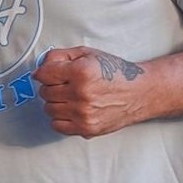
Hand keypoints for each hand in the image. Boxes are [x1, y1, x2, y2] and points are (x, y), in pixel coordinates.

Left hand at [33, 46, 148, 137]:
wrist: (141, 92)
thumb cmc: (116, 73)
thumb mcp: (88, 54)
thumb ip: (60, 56)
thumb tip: (41, 66)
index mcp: (81, 72)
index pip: (43, 74)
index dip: (46, 72)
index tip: (50, 73)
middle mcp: (82, 94)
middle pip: (45, 92)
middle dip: (53, 87)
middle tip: (67, 84)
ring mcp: (84, 113)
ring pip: (49, 109)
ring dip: (57, 103)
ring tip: (72, 97)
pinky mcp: (87, 128)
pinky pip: (57, 125)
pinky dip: (61, 118)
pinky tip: (72, 110)